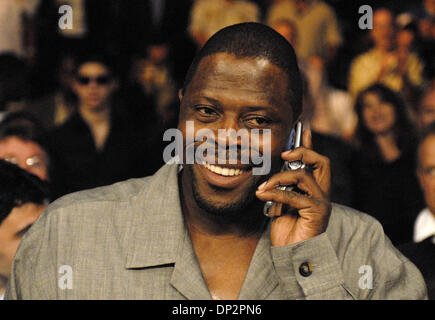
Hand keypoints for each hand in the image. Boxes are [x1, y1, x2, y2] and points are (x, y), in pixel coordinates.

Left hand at [255, 129, 330, 245]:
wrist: (292, 255)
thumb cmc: (286, 231)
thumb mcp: (280, 204)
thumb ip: (280, 188)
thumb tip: (270, 174)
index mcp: (313, 190)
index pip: (315, 162)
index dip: (309, 145)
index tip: (302, 129)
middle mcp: (322, 193)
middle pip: (322, 161)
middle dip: (303, 151)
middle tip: (285, 152)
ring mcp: (322, 202)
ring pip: (303, 175)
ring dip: (279, 178)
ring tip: (264, 188)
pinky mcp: (318, 212)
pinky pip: (295, 195)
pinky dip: (276, 193)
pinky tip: (263, 196)